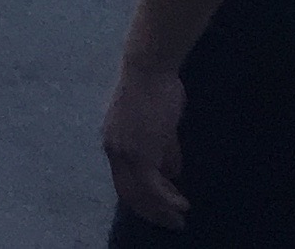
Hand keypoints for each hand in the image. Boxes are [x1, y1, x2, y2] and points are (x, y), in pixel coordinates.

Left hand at [103, 66, 190, 228]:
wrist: (148, 70)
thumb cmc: (156, 90)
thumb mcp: (160, 126)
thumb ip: (164, 150)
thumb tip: (172, 174)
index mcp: (114, 142)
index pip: (124, 179)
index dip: (142, 198)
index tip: (160, 210)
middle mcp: (114, 150)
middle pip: (128, 192)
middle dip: (150, 211)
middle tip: (171, 223)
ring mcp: (124, 152)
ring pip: (140, 193)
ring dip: (161, 210)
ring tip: (179, 219)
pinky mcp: (139, 152)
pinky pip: (152, 185)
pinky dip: (167, 199)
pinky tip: (181, 205)